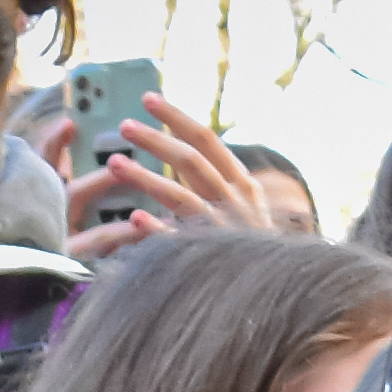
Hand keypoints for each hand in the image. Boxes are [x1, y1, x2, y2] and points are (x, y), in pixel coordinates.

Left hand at [64, 103, 271, 260]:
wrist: (277, 293)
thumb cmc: (251, 251)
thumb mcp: (243, 209)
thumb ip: (214, 181)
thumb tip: (178, 149)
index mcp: (243, 185)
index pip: (207, 140)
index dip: (176, 117)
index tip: (148, 98)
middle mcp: (235, 203)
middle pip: (190, 160)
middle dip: (155, 140)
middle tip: (124, 126)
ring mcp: (224, 231)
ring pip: (181, 196)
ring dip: (145, 178)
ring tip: (114, 164)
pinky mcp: (212, 260)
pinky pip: (180, 242)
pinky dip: (159, 229)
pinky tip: (135, 218)